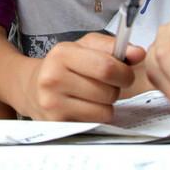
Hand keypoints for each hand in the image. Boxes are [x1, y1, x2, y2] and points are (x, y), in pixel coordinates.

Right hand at [21, 32, 142, 121]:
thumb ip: (113, 47)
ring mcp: (53, 103)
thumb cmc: (63, 66)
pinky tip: (84, 107)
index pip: (107, 67)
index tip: (124, 73)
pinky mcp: (57, 123)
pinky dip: (97, 116)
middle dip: (115, 89)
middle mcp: (53, 78)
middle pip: (109, 91)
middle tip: (106, 85)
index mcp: (62, 54)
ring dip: (107, 104)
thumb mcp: (83, 48)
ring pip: (105, 110)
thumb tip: (139, 53)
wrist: (30, 88)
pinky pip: (95, 122)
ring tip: (92, 96)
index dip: (124, 72)